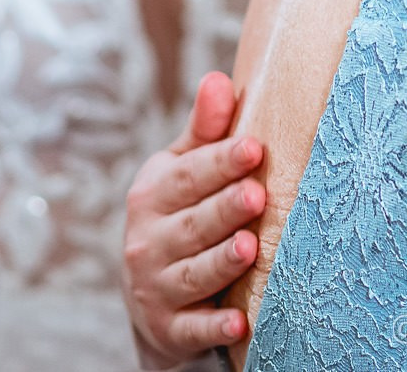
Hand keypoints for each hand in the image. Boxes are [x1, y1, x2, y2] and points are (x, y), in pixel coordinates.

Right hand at [123, 71, 267, 369]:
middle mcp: (149, 239)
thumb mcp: (182, 168)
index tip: (254, 147)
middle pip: (193, 223)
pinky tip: (240, 322)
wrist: (149, 288)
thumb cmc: (180, 210)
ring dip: (221, 262)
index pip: (189, 175)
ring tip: (249, 247)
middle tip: (257, 194)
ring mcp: (157, 285)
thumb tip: (218, 80)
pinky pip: (193, 327)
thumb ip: (205, 130)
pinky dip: (214, 327)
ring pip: (193, 273)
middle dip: (225, 209)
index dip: (222, 161)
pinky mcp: (170, 326)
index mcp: (153, 193)